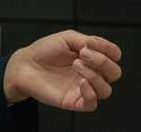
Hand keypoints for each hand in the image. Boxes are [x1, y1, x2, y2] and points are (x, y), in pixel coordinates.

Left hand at [3, 29, 122, 111]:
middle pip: (114, 73)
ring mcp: (84, 88)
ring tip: (76, 65)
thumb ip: (87, 41)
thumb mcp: (67, 38)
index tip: (91, 43)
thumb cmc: (44, 51)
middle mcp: (91, 73)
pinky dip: (90, 92)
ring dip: (94, 75)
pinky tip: (79, 81)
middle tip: (83, 54)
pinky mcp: (75, 101)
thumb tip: (98, 47)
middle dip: (102, 61)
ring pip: (106, 89)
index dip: (108, 49)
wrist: (25, 65)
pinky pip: (93, 103)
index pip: (114, 55)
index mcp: (92, 57)